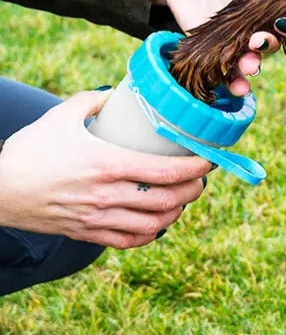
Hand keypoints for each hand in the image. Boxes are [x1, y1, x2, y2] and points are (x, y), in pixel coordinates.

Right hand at [0, 90, 210, 247]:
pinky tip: (156, 223)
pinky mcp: (86, 233)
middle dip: (193, 190)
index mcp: (107, 163)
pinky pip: (128, 241)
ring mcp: (97, 217)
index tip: (209, 160)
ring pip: (154, 224)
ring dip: (176, 213)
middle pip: (169, 200)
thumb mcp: (61, 116)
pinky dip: (149, 235)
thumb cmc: (28, 151)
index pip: (167, 171)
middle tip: (200, 180)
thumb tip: (116, 93)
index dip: (196, 168)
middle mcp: (107, 194)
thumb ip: (93, 101)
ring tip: (182, 200)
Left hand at [155, 0, 283, 95]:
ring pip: (252, 59)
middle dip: (269, 45)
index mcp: (271, 2)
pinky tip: (237, 87)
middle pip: (272, 41)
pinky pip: (226, 71)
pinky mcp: (213, 50)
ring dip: (253, 66)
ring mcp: (236, 39)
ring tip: (248, 66)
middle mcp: (258, 24)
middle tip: (259, 40)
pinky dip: (233, 82)